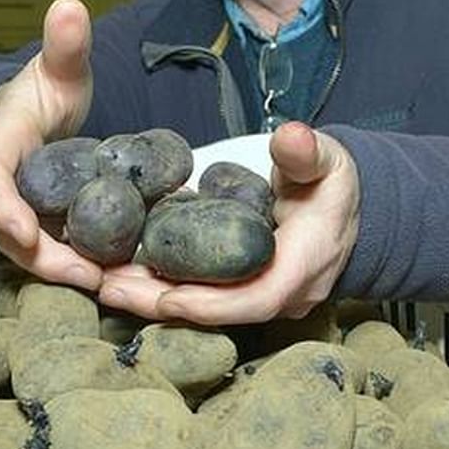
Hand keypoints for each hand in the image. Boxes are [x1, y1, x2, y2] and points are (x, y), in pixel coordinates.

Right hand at [0, 0, 100, 289]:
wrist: (37, 117)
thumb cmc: (42, 93)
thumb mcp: (58, 70)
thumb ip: (65, 44)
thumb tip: (69, 6)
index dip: (3, 207)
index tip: (26, 231)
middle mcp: (2, 188)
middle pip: (12, 232)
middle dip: (45, 259)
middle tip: (88, 276)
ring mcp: (21, 213)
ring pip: (35, 253)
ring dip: (68, 273)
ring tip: (110, 287)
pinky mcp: (44, 229)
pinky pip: (59, 253)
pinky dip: (85, 268)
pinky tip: (121, 281)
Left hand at [98, 122, 359, 324]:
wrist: (349, 208)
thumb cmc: (333, 183)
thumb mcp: (327, 161)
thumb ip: (307, 153)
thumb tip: (292, 137)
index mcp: (303, 265)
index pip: (257, 299)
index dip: (210, 303)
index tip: (166, 297)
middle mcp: (281, 292)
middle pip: (217, 311)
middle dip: (159, 302)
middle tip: (107, 286)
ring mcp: (260, 293)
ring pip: (203, 305)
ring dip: (151, 295)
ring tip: (100, 279)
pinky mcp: (242, 287)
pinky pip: (201, 293)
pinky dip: (161, 284)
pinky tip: (119, 269)